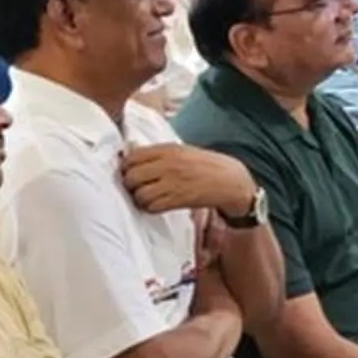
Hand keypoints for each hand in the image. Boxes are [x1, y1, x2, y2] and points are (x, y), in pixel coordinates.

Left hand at [121, 142, 258, 218]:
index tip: (130, 172)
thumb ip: (159, 153)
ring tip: (147, 198)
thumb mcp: (182, 151)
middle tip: (137, 187)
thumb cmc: (205, 165)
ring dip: (140, 199)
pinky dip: (150, 208)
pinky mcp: (177, 200)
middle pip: (131, 176)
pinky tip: (157, 205)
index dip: (127, 167)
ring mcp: (172, 182)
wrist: (230, 181)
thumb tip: (132, 156)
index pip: (132, 157)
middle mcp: (167, 164)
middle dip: (131, 184)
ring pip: (139, 194)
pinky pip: (152, 207)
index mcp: (167, 149)